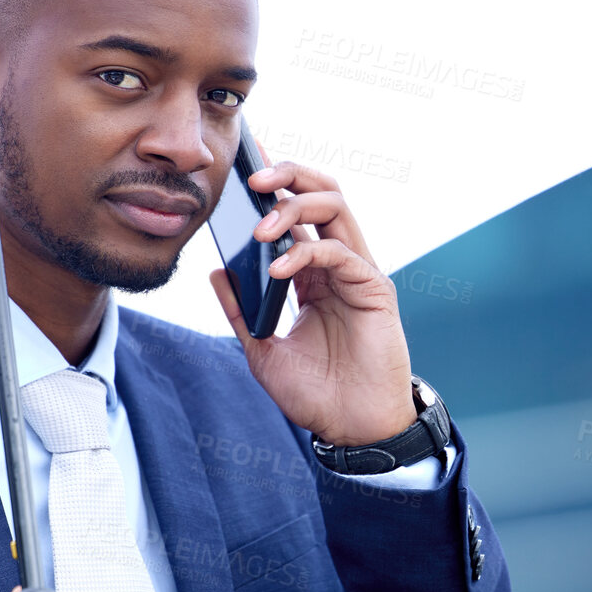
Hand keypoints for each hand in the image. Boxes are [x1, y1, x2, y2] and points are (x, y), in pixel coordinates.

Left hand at [209, 157, 417, 445]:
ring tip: (259, 227)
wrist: (352, 429)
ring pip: (335, 207)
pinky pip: (340, 252)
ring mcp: (359, 272)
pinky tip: (278, 268)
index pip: (296, 212)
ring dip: (293, 207)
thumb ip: (241, 310)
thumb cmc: (317, 393)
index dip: (275, 183)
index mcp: (313, 273)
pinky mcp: (375, 288)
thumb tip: (216, 271)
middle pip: (322, 192)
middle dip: (288, 175)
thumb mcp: (262, 350)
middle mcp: (338, 264)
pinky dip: (306, 252)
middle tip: (251, 179)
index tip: (243, 163)